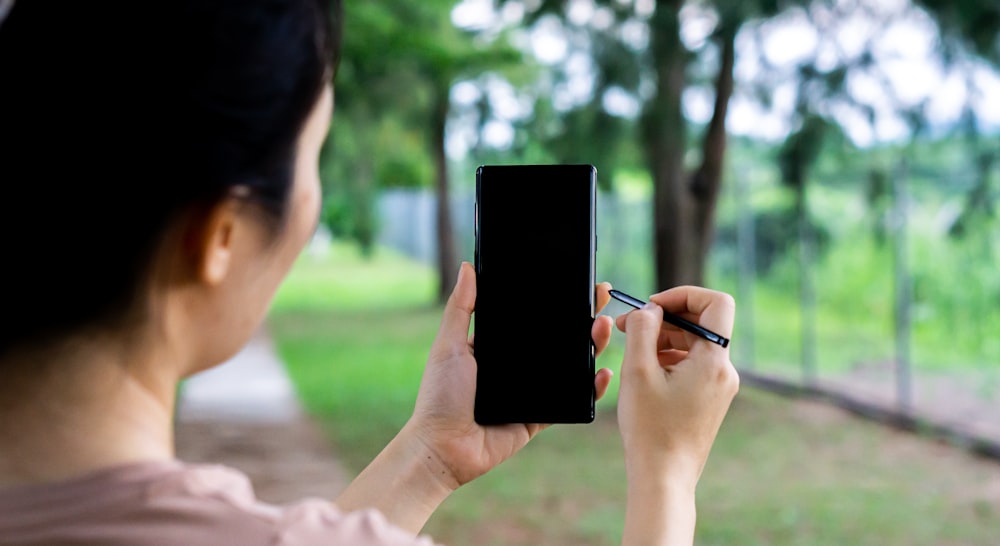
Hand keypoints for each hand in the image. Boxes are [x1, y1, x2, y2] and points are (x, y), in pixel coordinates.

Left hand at [404, 261, 614, 489]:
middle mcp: (519, 364)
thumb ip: (461, 308)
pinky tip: (603, 372)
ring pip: (571, 364)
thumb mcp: (449, 345)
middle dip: (584, 315)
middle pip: (559, 336)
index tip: (577, 279)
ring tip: (604, 326)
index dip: (555, 299)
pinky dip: (590, 388)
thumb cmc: (439, 396)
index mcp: (499, 345)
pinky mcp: (541, 415)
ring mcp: (532, 389)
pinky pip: (572, 400)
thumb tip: (468, 267)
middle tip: (602, 294)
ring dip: (592, 345)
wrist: (443, 447)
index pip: (533, 316)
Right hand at [615, 286, 738, 487]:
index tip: (653, 306)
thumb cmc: (650, 429)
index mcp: (714, 361)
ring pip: (695, 344)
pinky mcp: (711, 400)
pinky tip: (645, 372)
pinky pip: (694, 365)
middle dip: (665, 318)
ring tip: (632, 351)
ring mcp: (720, 387)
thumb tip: (648, 309)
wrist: (664, 477)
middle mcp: (725, 371)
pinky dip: (670, 359)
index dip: (684, 295)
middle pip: (701, 324)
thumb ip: (642, 329)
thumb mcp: (638, 371)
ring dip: (664, 339)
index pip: (716, 303)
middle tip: (629, 326)